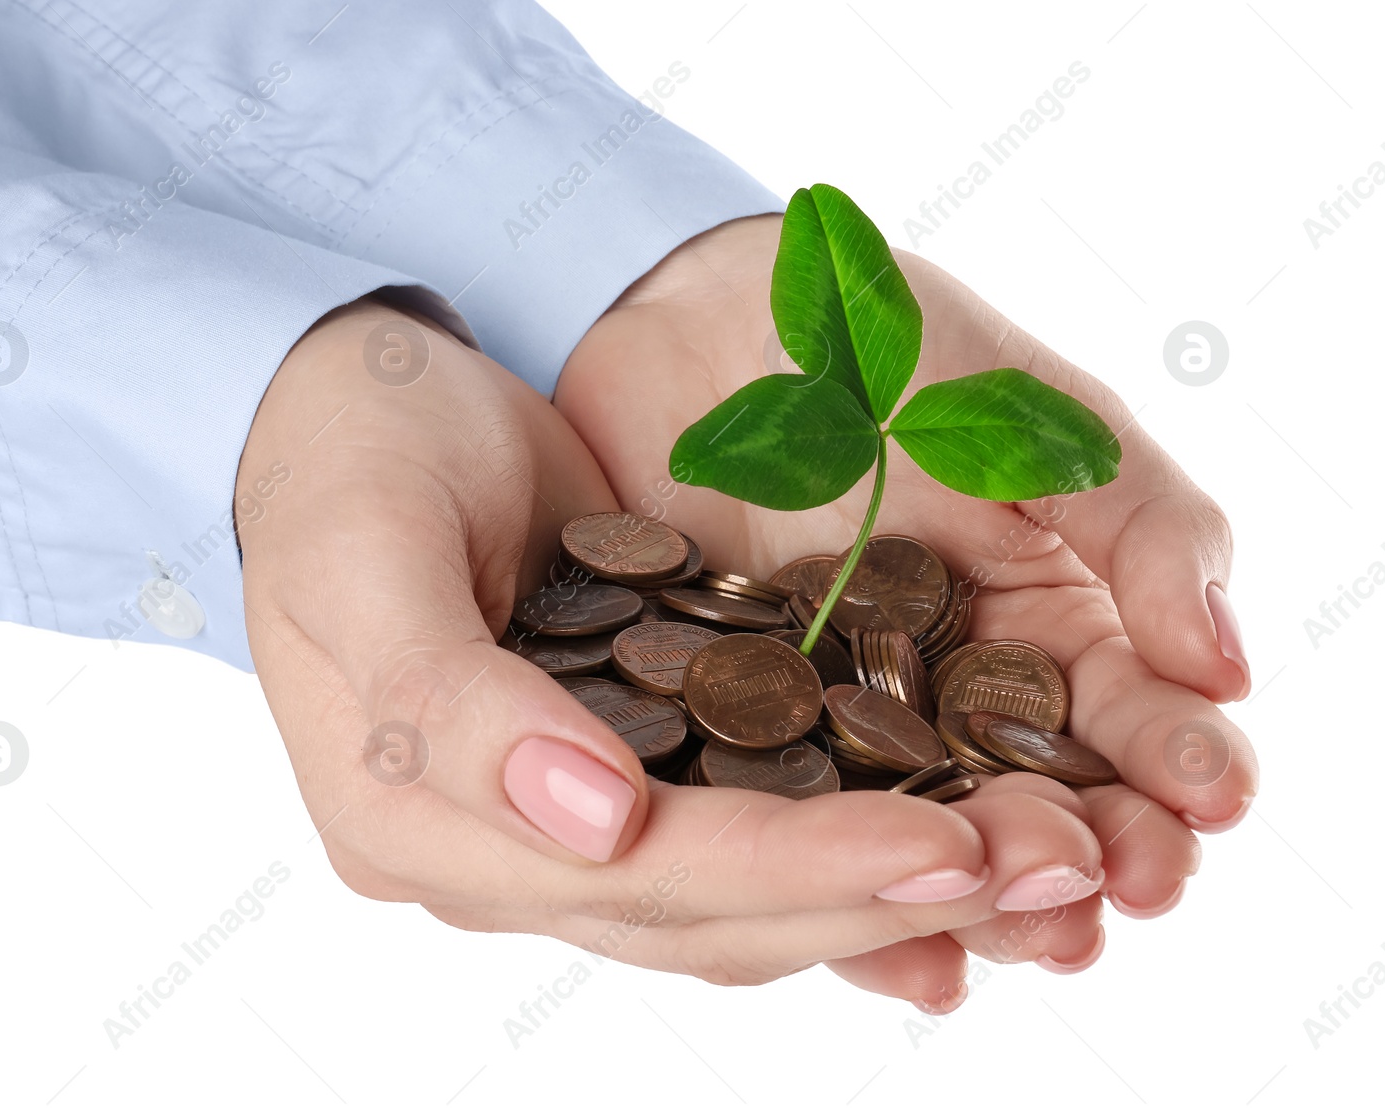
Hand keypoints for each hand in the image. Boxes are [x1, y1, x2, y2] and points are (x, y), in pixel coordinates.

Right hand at [236, 298, 1107, 1008]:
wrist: (343, 411)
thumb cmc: (340, 465)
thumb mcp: (364, 559)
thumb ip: (452, 706)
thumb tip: (596, 822)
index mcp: (415, 826)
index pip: (634, 877)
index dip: (792, 869)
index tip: (947, 850)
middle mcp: (497, 853)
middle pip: (710, 911)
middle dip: (876, 898)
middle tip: (1045, 876)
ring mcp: (559, 819)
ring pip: (742, 892)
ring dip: (884, 883)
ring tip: (1034, 865)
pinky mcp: (619, 765)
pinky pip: (745, 822)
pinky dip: (846, 827)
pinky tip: (953, 815)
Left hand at [554, 215, 1258, 996]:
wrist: (696, 317)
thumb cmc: (884, 344)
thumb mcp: (1031, 412)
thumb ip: (1138, 521)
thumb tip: (1230, 667)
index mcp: (1045, 616)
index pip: (1131, 715)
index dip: (1177, 766)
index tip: (1203, 807)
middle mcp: (954, 690)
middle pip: (1037, 805)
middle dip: (1087, 856)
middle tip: (1109, 894)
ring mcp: (847, 723)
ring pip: (928, 839)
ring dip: (987, 898)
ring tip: (1029, 939)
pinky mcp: (739, 736)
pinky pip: (798, 827)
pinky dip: (848, 891)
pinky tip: (901, 952)